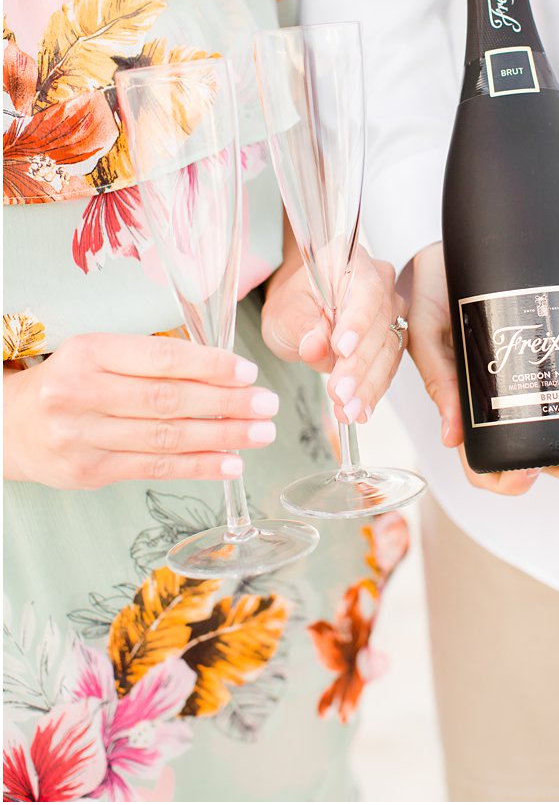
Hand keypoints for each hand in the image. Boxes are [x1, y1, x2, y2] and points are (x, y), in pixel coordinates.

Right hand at [2, 334, 277, 488]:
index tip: (247, 373)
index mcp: (89, 353)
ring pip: (165, 437)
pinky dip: (199, 466)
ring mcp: (81, 436)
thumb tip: (225, 370)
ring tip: (260, 433)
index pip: (160, 359)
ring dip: (222, 437)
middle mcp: (80, 393)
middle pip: (167, 400)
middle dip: (226, 403)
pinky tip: (231, 463)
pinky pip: (155, 468)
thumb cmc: (72, 382)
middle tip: (267, 404)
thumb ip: (152, 360)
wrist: (8, 425)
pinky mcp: (87, 471)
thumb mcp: (100, 355)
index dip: (209, 366)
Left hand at [263, 244, 404, 425]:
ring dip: (368, 384)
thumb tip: (316, 345)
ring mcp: (390, 309)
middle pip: (379, 323)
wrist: (304, 311)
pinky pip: (389, 365)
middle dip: (359, 364)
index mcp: (350, 261)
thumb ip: (300, 325)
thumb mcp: (284, 312)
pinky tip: (361, 409)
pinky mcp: (394, 336)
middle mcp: (379, 281)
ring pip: (388, 348)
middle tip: (340, 393)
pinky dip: (374, 389)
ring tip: (348, 409)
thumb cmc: (294, 304)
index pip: (364, 290)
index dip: (357, 322)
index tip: (341, 350)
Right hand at [404, 242, 542, 495]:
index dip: (500, 478)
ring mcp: (530, 370)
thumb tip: (451, 438)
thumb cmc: (434, 287)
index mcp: (468, 398)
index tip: (523, 481)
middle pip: (533, 447)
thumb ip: (437, 375)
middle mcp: (503, 391)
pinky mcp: (552, 342)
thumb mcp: (428, 328)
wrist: (458, 240)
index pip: (482, 455)